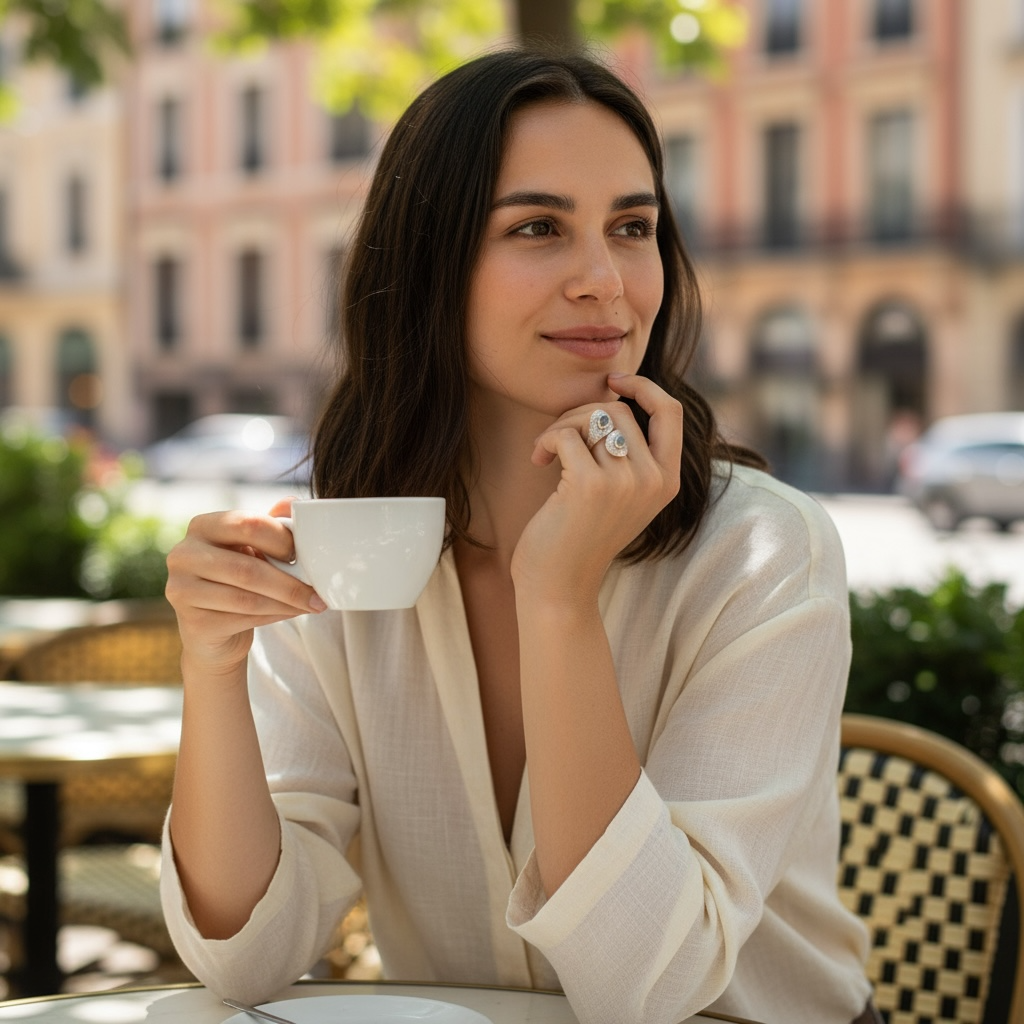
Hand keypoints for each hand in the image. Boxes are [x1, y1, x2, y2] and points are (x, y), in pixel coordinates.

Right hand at [165, 498, 325, 678]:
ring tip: (313, 604)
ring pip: (247, 598)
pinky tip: (293, 613)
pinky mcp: (192, 622)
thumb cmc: (238, 578)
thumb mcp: (253, 546)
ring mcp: (181, 590)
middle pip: (247, 568)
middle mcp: (183, 554)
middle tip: (318, 591)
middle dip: (289, 582)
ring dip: (287, 602)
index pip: (247, 524)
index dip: (282, 539)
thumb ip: (272, 523)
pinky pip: (243, 619)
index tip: (305, 554)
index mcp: (202, 526)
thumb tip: (296, 503)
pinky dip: (276, 616)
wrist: (213, 628)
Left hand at [511, 374, 681, 600]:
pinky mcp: (590, 486)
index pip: (670, 412)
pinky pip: (566, 434)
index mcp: (668, 481)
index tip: (613, 382)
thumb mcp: (620, 494)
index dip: (643, 387)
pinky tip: (538, 459)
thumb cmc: (580, 537)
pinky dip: (546, 439)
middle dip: (581, 413)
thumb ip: (629, 454)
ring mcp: (625, 483)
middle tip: (558, 437)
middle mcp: (653, 480)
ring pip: (592, 417)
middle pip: (620, 410)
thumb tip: (611, 397)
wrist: (559, 587)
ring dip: (561, 426)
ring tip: (547, 450)